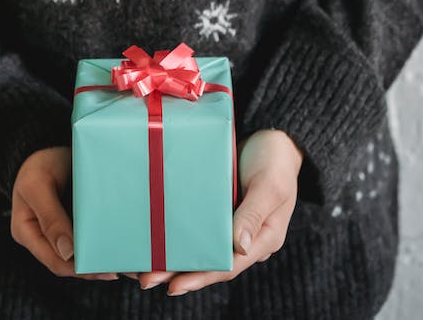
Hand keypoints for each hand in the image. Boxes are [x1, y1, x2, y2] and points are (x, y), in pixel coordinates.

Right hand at [10, 145, 117, 281]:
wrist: (47, 143)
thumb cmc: (38, 163)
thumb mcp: (37, 185)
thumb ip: (50, 218)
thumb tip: (68, 253)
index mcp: (28, 233)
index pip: (56, 262)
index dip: (81, 269)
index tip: (105, 269)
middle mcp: (46, 238)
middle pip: (74, 263)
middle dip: (100, 269)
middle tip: (127, 269)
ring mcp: (63, 230)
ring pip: (87, 253)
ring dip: (109, 259)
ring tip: (135, 265)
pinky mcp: (79, 221)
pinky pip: (94, 235)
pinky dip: (110, 242)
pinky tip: (129, 247)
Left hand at [135, 129, 302, 295]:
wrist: (276, 135)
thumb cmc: (277, 159)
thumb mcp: (269, 185)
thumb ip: (253, 214)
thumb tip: (238, 247)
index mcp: (264, 238)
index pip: (229, 266)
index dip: (201, 277)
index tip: (174, 286)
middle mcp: (246, 237)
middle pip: (211, 262)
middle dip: (179, 273)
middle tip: (146, 280)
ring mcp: (233, 223)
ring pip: (202, 247)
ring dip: (176, 257)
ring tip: (145, 267)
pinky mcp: (222, 208)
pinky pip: (200, 225)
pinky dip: (181, 232)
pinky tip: (159, 236)